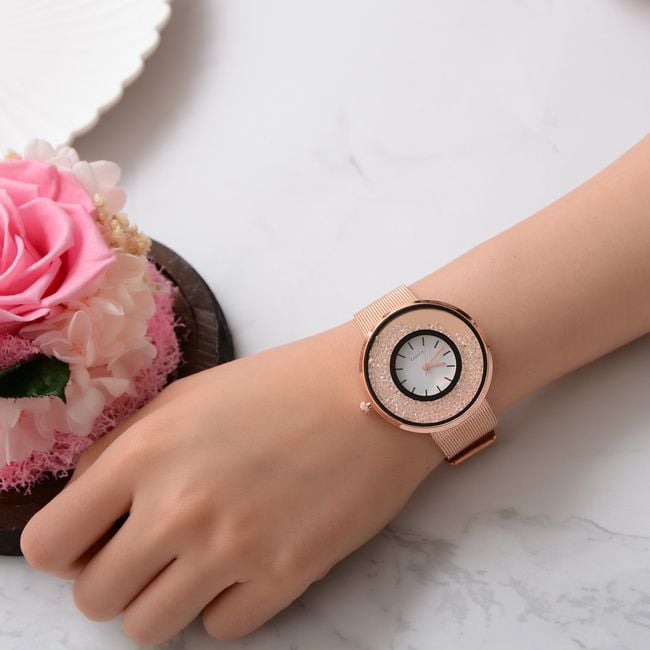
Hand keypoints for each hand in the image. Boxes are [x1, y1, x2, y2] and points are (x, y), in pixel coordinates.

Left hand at [20, 319, 441, 644]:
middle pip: (95, 598)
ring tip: (198, 563)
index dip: (66, 549)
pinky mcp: (287, 576)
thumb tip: (91, 505)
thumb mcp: (188, 398)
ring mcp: (234, 548)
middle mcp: (179, 508)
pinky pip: (223, 628)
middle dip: (116, 579)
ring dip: (165, 600)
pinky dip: (226, 603)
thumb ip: (126, 448)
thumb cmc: (280, 384)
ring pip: (149, 628)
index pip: (50, 543)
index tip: (96, 538)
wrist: (372, 390)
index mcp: (146, 452)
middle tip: (152, 552)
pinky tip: (249, 563)